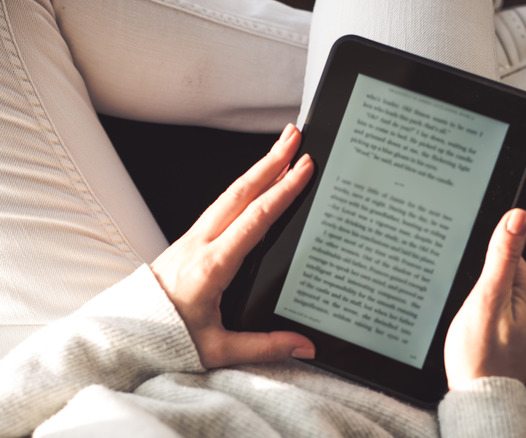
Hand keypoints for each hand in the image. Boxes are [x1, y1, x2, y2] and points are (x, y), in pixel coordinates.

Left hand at [150, 124, 315, 368]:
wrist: (123, 333)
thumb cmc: (166, 338)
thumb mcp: (218, 348)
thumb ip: (264, 346)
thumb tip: (305, 345)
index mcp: (213, 266)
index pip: (255, 219)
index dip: (282, 191)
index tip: (303, 168)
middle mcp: (201, 244)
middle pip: (240, 193)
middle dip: (270, 161)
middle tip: (295, 136)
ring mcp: (191, 238)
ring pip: (229, 194)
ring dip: (256, 169)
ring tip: (280, 149)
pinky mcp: (188, 241)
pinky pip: (220, 206)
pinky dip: (242, 187)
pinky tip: (254, 182)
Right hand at [444, 208, 525, 387]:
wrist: (480, 397)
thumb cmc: (483, 355)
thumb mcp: (488, 297)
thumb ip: (503, 255)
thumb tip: (519, 216)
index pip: (503, 247)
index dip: (479, 257)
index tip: (467, 274)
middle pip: (495, 266)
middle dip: (475, 277)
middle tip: (465, 301)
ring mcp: (517, 313)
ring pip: (488, 285)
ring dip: (473, 295)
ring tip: (467, 316)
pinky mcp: (504, 326)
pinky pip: (487, 303)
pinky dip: (474, 308)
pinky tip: (468, 324)